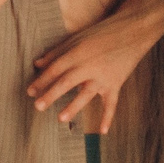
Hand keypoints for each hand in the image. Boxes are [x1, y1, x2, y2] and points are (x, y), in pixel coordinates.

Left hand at [27, 4, 163, 128]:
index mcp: (77, 52)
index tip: (29, 92)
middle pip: (66, 82)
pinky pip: (111, 103)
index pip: (55, 68)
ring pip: (86, 94)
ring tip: (61, 119)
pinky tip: (102, 131)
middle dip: (51, 94)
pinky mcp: (116, 83)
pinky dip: (108, 117)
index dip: (41, 80)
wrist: (133, 31)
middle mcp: (89, 65)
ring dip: (73, 106)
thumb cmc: (102, 33)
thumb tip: (37, 64)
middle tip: (38, 106)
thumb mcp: (77, 38)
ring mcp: (103, 76)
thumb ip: (57, 52)